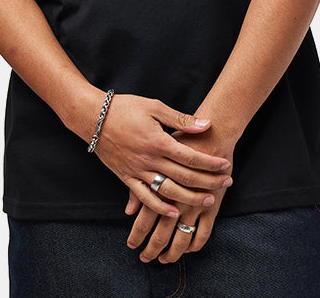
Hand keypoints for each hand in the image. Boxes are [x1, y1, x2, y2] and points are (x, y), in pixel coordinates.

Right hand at [94, 95, 231, 218]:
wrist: (93, 118)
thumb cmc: (125, 108)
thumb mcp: (154, 107)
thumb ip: (180, 119)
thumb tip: (205, 125)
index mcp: (158, 141)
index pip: (190, 156)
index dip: (210, 162)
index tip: (225, 165)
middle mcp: (149, 160)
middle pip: (184, 177)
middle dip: (208, 182)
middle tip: (226, 183)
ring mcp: (137, 171)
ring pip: (168, 191)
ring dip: (190, 199)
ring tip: (208, 201)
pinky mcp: (126, 178)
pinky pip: (145, 197)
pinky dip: (159, 207)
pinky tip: (172, 213)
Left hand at [125, 130, 234, 261]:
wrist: (214, 131)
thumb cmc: (181, 138)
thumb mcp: (153, 155)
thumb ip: (141, 181)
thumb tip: (129, 210)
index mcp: (160, 185)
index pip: (145, 218)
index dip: (138, 235)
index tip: (132, 245)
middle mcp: (176, 198)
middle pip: (162, 233)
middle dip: (152, 249)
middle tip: (146, 258)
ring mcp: (195, 203)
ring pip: (181, 237)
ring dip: (173, 252)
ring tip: (165, 260)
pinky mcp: (213, 205)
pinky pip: (203, 232)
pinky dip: (195, 244)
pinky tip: (188, 249)